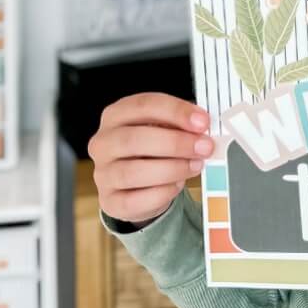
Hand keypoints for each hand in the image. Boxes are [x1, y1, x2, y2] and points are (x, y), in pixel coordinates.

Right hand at [87, 93, 213, 224]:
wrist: (137, 186)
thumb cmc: (152, 151)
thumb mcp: (164, 129)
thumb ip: (180, 125)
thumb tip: (202, 127)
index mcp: (116, 115)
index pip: (143, 105)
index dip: (176, 111)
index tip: (202, 121)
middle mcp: (103, 142)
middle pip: (134, 139)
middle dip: (176, 143)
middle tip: (204, 147)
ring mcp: (102, 173)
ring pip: (134, 172)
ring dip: (173, 168)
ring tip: (196, 165)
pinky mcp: (110, 201)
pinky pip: (135, 200)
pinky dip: (162, 193)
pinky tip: (177, 185)